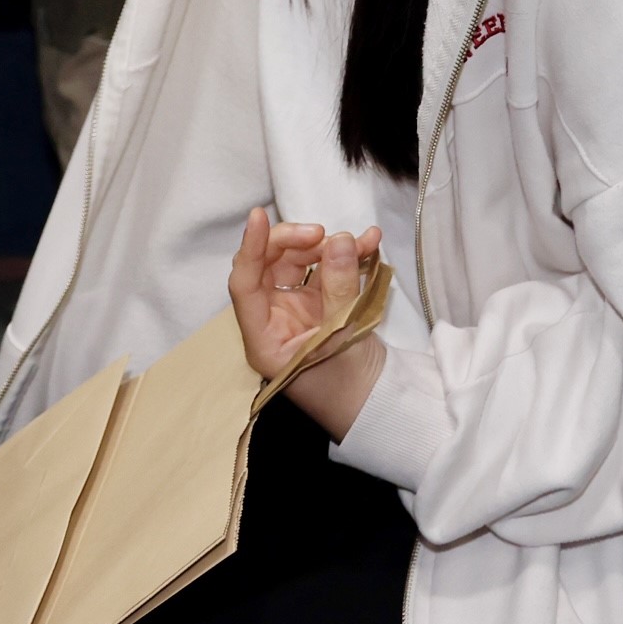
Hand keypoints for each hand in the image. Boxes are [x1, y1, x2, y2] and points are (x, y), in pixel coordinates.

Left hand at [230, 205, 385, 437]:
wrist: (377, 406)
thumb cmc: (347, 387)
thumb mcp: (342, 336)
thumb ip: (339, 287)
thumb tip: (339, 240)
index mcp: (264, 336)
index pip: (245, 284)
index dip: (251, 248)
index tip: (259, 217)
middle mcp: (274, 319)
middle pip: (272, 266)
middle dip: (297, 242)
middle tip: (325, 234)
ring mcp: (298, 310)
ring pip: (301, 263)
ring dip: (330, 246)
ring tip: (363, 241)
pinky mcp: (322, 305)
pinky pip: (328, 270)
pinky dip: (347, 256)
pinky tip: (369, 244)